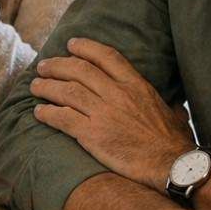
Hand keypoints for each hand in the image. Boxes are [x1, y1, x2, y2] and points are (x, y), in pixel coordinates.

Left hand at [31, 38, 193, 189]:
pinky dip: (48, 113)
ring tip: (35, 86)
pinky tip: (39, 112)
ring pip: (66, 92)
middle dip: (58, 66)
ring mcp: (103, 113)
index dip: (85, 48)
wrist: (173, 165)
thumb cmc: (175, 143)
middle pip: (79, 70)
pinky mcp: (92, 135)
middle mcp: (117, 94)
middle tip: (44, 66)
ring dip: (47, 87)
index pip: (106, 57)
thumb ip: (167, 105)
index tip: (71, 44)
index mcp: (136, 85)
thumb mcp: (174, 114)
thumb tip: (173, 108)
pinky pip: (63, 119)